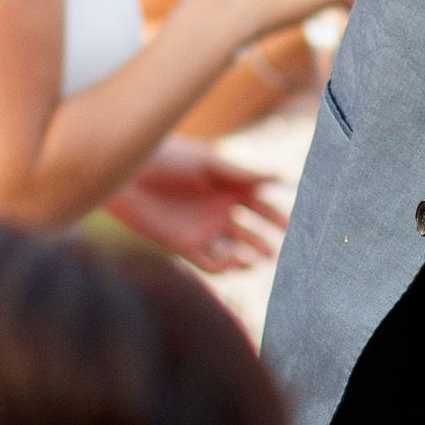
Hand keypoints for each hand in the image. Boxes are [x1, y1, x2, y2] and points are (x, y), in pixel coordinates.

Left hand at [107, 139, 285, 273]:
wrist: (126, 175)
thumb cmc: (167, 158)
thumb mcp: (207, 162)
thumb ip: (242, 173)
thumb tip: (280, 175)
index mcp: (227, 186)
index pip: (261, 203)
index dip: (278, 214)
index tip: (298, 221)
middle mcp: (218, 209)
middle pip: (252, 230)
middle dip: (269, 238)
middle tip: (284, 247)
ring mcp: (202, 229)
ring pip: (235, 249)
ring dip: (251, 256)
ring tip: (262, 259)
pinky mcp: (183, 246)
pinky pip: (210, 263)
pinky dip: (226, 266)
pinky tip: (236, 261)